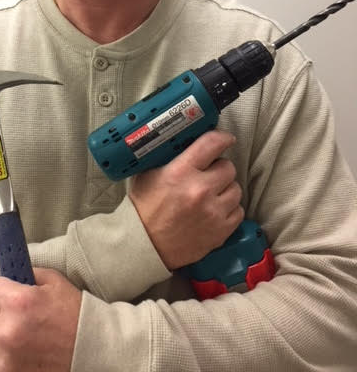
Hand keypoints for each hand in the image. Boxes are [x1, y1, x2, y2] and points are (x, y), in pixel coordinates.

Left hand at [0, 268, 81, 371]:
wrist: (93, 349)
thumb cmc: (75, 313)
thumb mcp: (54, 281)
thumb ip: (27, 275)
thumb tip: (10, 275)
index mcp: (18, 302)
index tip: (5, 293)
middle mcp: (7, 331)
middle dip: (1, 315)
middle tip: (22, 316)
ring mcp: (7, 358)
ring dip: (3, 338)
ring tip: (28, 335)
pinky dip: (9, 356)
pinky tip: (29, 350)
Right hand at [129, 130, 243, 269]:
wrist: (145, 245)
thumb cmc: (144, 208)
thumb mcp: (149, 174)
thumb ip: (169, 156)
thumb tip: (187, 141)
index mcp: (181, 172)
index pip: (212, 144)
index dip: (222, 138)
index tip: (225, 139)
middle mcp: (200, 190)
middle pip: (228, 167)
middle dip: (219, 168)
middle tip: (208, 173)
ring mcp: (213, 212)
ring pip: (236, 189)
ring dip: (225, 189)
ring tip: (211, 194)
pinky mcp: (221, 231)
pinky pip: (238, 211)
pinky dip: (229, 209)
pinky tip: (214, 210)